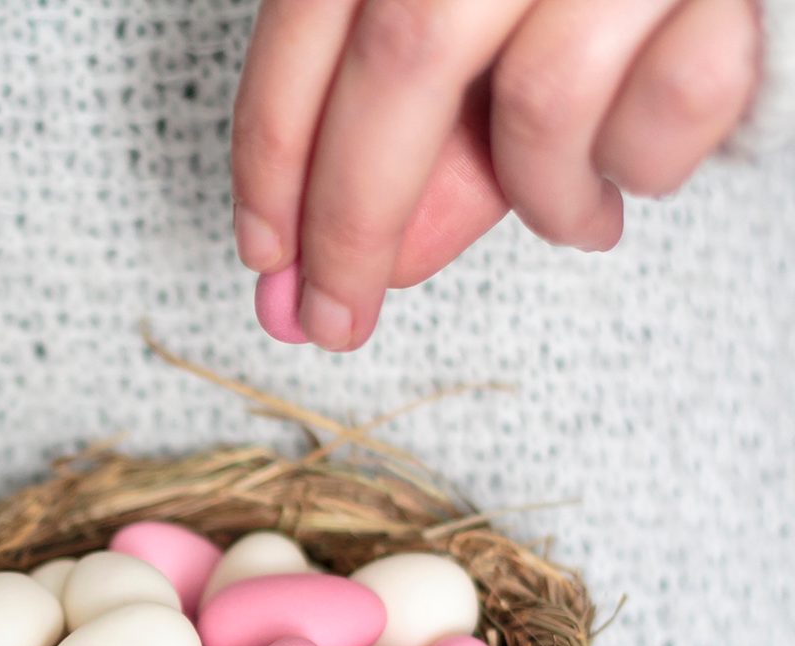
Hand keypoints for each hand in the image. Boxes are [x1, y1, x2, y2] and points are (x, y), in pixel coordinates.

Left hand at [234, 0, 760, 349]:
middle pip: (405, 61)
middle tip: (334, 317)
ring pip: (543, 98)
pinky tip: (632, 168)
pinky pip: (676, 102)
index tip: (266, 250)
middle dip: (353, 224)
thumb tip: (368, 261)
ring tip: (567, 214)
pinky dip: (643, 167)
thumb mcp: (473, 27)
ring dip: (539, 199)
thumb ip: (419, 127)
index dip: (273, 152)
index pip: (311, 17)